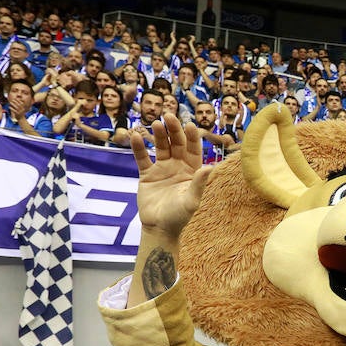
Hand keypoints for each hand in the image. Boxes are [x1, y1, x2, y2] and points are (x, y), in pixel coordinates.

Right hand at [132, 114, 213, 239]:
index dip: (192, 137)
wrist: (159, 228)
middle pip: (176, 143)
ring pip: (160, 147)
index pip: (193, 149)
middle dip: (174, 130)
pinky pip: (142, 158)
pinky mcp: (147, 174)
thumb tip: (210, 167)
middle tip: (169, 116)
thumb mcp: (191, 201)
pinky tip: (135, 136)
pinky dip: (139, 147)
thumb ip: (199, 184)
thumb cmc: (179, 217)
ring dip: (158, 135)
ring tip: (155, 123)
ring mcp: (162, 169)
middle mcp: (178, 166)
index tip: (190, 125)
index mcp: (192, 170)